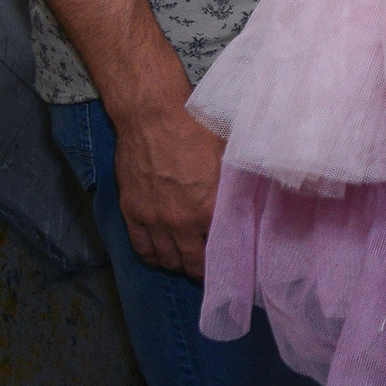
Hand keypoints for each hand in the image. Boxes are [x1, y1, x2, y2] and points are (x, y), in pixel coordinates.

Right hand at [112, 96, 223, 277]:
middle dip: (202, 269)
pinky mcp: (131, 212)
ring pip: (166, 259)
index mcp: (209, 208)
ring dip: (178, 265)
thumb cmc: (197, 129)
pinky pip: (141, 248)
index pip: (220, 249)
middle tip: (209, 268)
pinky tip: (162, 257)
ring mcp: (153, 219)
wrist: (153, 116)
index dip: (226, 260)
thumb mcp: (229, 156)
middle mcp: (180, 221)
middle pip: (192, 262)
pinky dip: (153, 257)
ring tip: (187, 263)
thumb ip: (238, 184)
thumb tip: (253, 198)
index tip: (231, 262)